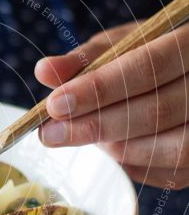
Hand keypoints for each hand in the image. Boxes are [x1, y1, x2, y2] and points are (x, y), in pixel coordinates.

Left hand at [35, 22, 188, 188]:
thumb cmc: (156, 52)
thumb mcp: (126, 43)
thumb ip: (88, 57)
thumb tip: (44, 72)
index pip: (148, 68)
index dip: (99, 90)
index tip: (55, 105)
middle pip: (157, 112)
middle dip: (96, 125)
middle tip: (51, 133)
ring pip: (168, 149)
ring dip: (116, 147)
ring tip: (81, 135)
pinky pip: (171, 171)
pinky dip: (132, 163)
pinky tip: (110, 148)